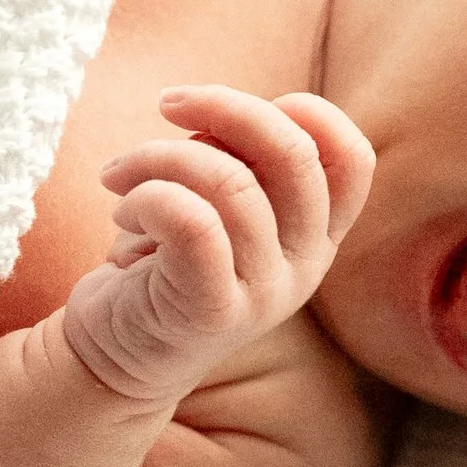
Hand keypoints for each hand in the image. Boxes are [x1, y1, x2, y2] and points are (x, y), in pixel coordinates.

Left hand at [61, 86, 373, 406]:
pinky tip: (123, 212)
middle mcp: (304, 266)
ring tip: (119, 176)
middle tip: (168, 104)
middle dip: (225, 107)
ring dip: (160, 156)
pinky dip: (147, 195)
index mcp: (314, 235)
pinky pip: (193, 222)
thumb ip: (236, 161)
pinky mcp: (216, 312)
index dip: (305, 111)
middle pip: (295, 155)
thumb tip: (213, 111)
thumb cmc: (160, 266)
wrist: (114, 361)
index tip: (230, 105)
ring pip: (232, 181)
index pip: (352, 159)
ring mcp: (266, 293)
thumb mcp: (214, 207)